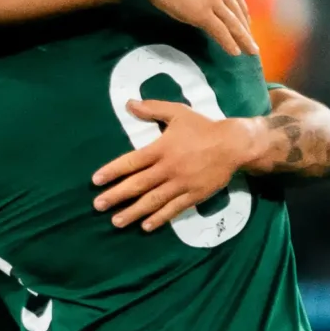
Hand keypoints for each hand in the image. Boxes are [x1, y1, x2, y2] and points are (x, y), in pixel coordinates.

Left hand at [92, 99, 257, 229]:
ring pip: (153, 201)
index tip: (96, 181)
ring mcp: (181, 184)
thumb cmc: (203, 127)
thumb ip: (152, 109)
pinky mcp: (194, 195)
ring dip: (133, 212)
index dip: (113, 171)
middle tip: (98, 206)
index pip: (132, 162)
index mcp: (162, 149)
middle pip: (138, 184)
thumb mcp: (178, 112)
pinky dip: (159, 218)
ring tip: (116, 221)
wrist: (233, 144)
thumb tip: (129, 103)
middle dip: (116, 196)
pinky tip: (146, 226)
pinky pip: (174, 209)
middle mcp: (168, 168)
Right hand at [134, 0, 259, 58]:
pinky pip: (219, 31)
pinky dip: (228, 43)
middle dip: (245, 27)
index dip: (242, 8)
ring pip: (232, 23)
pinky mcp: (202, 14)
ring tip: (251, 52)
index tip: (247, 19)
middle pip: (236, 10)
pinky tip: (235, 53)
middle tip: (251, 41)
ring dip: (244, 39)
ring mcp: (211, 1)